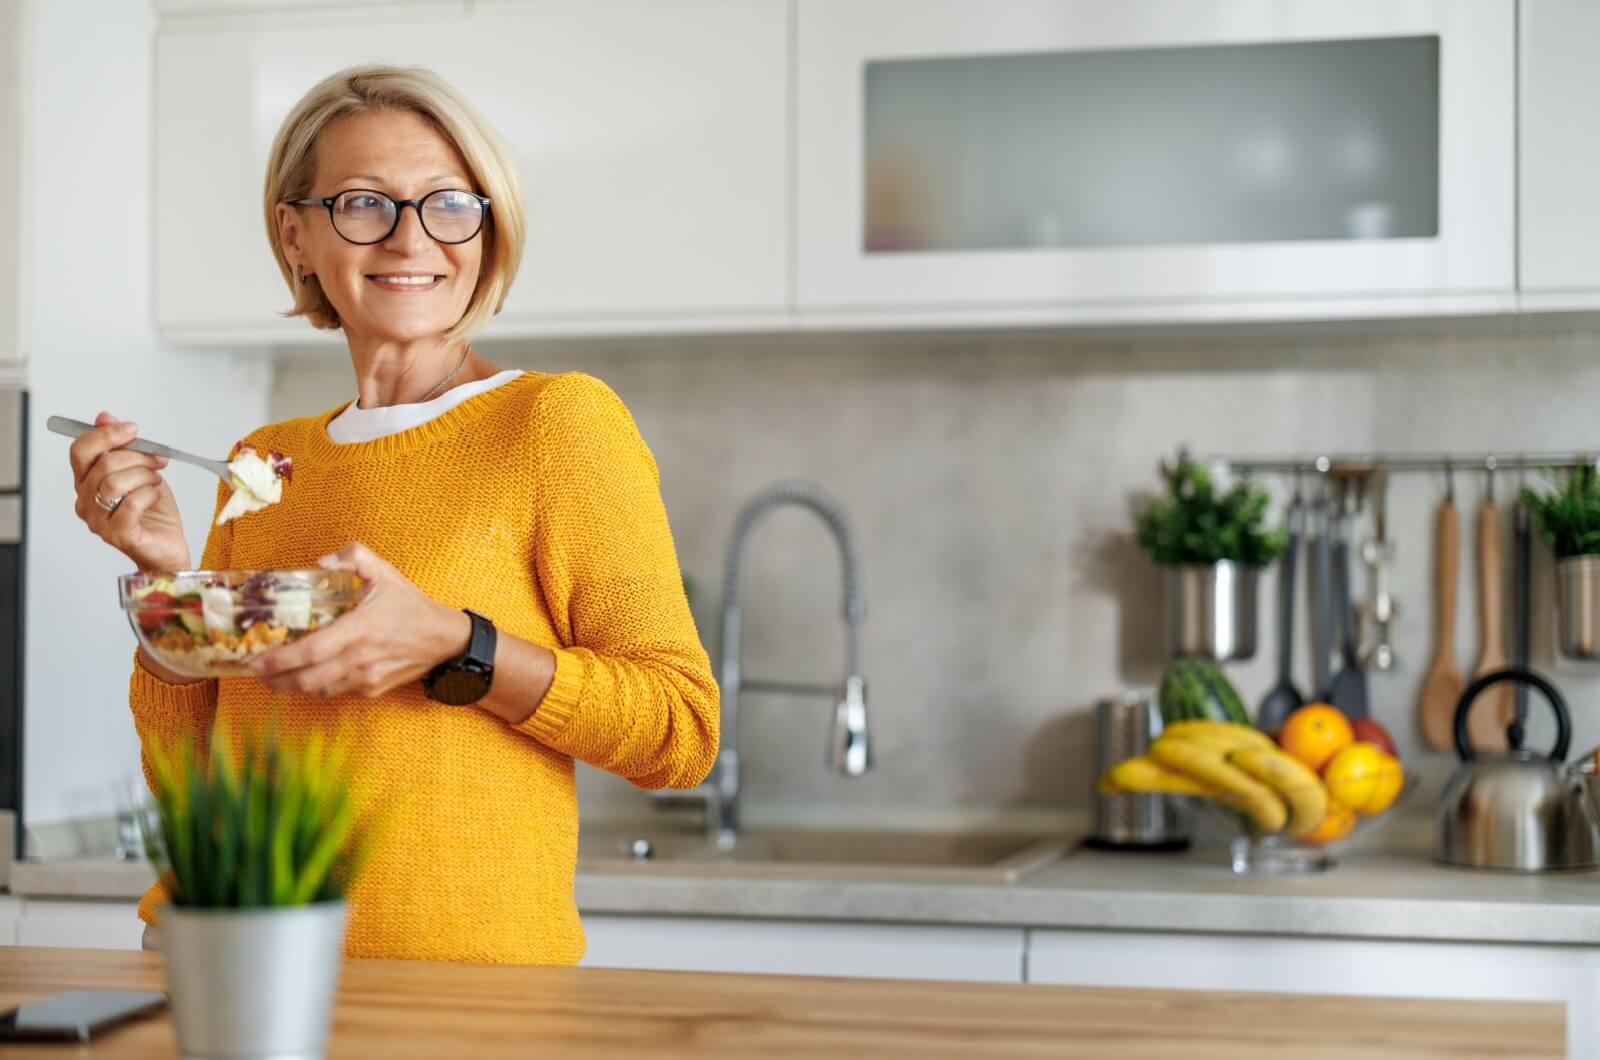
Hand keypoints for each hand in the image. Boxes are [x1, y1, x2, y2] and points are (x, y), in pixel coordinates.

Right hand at [69, 412, 190, 572]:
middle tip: (158, 459)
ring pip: (114, 483)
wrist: (167, 547)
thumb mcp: (140, 470)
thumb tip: (104, 417)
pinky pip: (130, 504)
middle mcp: (86, 502)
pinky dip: (148, 493)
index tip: (133, 429)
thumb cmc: (153, 511)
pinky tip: (156, 495)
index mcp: (87, 483)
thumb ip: (121, 447)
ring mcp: (99, 521)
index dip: (105, 435)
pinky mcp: (118, 535)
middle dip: (137, 456)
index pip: (81, 451)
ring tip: (156, 479)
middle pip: (102, 464)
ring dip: (143, 475)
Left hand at [251, 542, 470, 699]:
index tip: (256, 661)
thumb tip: (321, 563)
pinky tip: (312, 675)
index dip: (279, 660)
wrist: (444, 639)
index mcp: (359, 629)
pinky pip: (337, 691)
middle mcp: (359, 659)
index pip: (310, 651)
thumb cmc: (410, 606)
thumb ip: (353, 557)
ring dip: (293, 686)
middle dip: (274, 680)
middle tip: (257, 673)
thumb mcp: (385, 572)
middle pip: (305, 680)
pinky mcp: (372, 690)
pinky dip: (319, 686)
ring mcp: (366, 678)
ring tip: (276, 677)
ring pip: (318, 690)